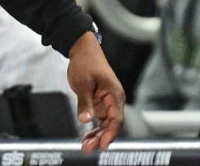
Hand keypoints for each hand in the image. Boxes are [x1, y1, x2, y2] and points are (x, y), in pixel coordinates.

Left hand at [67, 31, 124, 150]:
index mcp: (115, 94)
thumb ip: (85, 102)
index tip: (102, 145)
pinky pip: (99, 120)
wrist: (82, 50)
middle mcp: (113, 100)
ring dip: (96, 136)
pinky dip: (93, 128)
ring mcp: (106, 103)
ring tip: (85, 146)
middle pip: (111, 125)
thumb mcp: (83, 83)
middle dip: (101, 138)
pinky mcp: (99, 103)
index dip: (110, 134)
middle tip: (88, 148)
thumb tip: (86, 120)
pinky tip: (86, 138)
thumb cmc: (86, 62)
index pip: (117, 119)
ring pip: (105, 124)